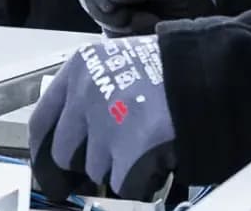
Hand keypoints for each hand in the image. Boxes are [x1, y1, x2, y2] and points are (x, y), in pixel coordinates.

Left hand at [30, 34, 177, 199]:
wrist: (208, 73)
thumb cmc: (166, 69)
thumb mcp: (116, 65)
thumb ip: (88, 96)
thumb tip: (71, 141)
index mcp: (79, 69)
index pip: (42, 122)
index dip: (42, 155)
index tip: (48, 173)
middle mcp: (85, 93)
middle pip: (64, 154)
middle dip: (85, 165)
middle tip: (111, 161)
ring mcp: (107, 122)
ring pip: (96, 171)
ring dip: (118, 169)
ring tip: (144, 145)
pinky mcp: (132, 149)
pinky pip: (123, 184)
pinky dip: (139, 180)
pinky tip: (155, 158)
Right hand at [74, 0, 215, 35]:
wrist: (206, 26)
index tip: (111, 4)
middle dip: (103, 9)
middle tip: (129, 20)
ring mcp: (116, 3)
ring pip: (95, 14)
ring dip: (116, 25)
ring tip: (147, 25)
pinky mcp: (118, 26)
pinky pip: (106, 33)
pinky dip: (123, 38)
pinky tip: (145, 35)